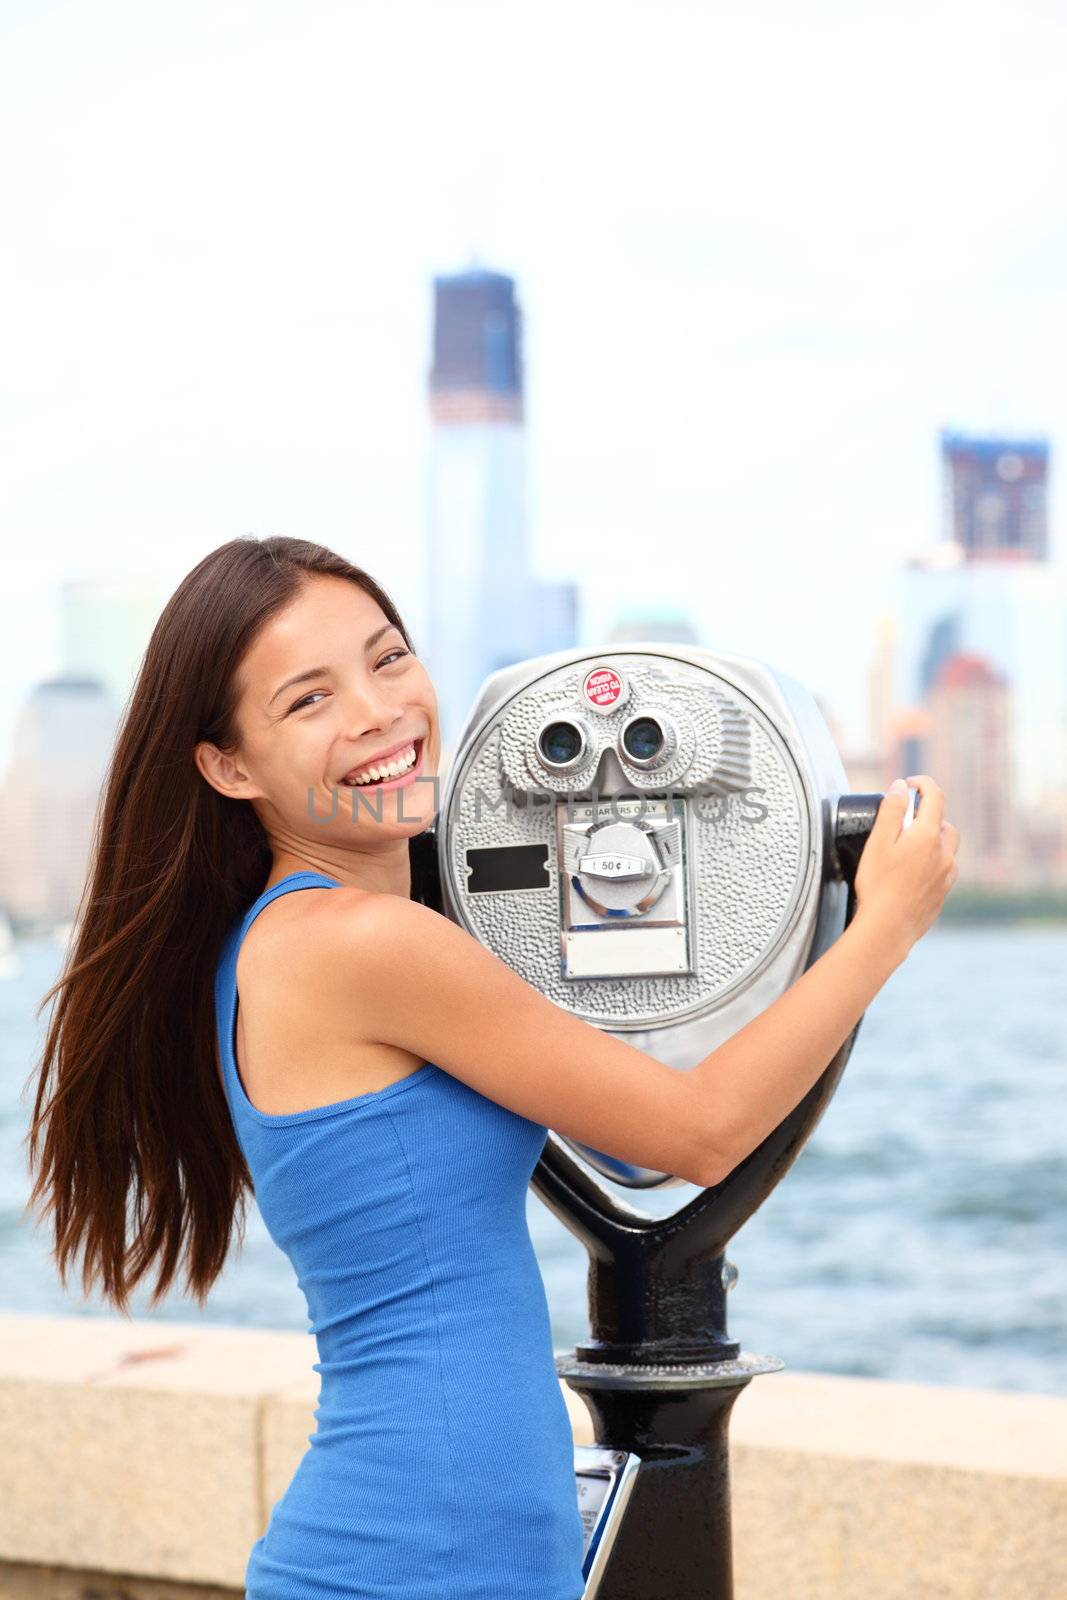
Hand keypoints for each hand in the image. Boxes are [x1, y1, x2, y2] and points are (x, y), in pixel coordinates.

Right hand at [853, 773, 959, 948]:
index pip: (935, 797)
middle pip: (945, 823)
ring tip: (908, 849)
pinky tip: (912, 873)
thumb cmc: (879, 885)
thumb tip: (900, 787)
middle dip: (928, 816)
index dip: (923, 784)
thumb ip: (891, 811)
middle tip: (904, 822)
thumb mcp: (878, 842)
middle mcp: (944, 853)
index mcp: (928, 836)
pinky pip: (944, 869)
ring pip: (947, 848)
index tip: (909, 784)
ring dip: (933, 841)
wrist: (888, 928)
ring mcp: (947, 875)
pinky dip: (933, 862)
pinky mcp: (943, 893)